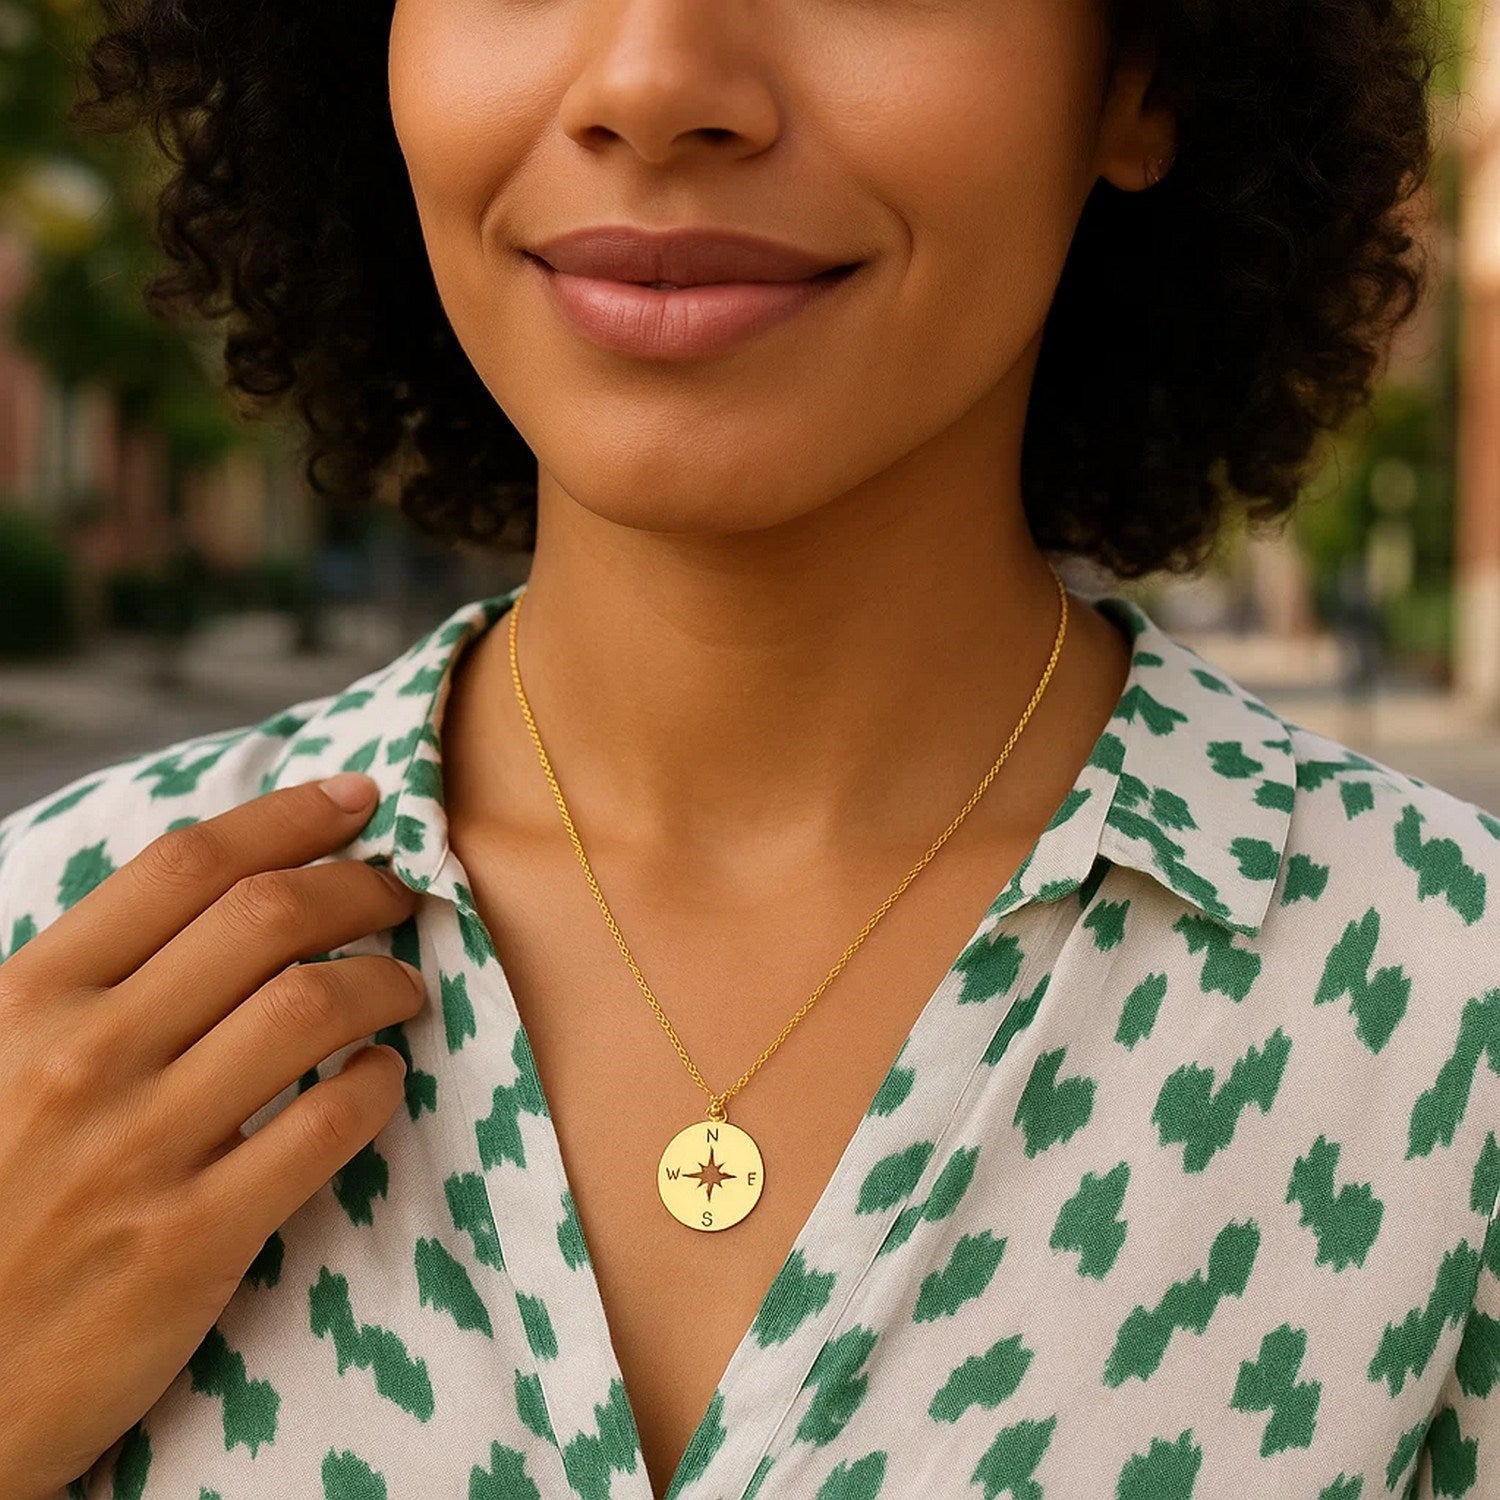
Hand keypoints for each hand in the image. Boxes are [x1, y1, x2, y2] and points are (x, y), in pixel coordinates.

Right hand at [0, 772, 424, 1496]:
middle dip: (360, 886)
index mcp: (30, 998)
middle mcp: (85, 1058)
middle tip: (399, 892)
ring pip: (311, 1008)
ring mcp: (140, 1150)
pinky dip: (378, 1086)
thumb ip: (87, 982)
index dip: (288, 817)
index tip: (357, 799)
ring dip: (384, 979)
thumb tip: (213, 894)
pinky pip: (325, 1129)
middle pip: (267, 917)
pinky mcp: (191, 1242)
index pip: (184, 865)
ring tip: (402, 985)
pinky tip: (382, 1077)